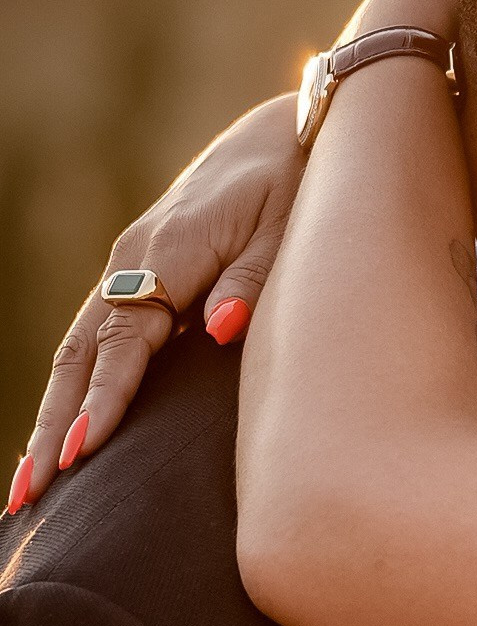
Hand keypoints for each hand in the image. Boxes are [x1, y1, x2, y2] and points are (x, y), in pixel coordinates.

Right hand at [10, 0, 457, 516]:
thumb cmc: (300, 181)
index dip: (103, 399)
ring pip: (78, 351)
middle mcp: (135, 259)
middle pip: (80, 356)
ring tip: (28, 486)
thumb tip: (219, 332)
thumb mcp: (291, 226)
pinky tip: (66, 433)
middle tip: (27, 496)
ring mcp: (132, 265)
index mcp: (168, 252)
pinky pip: (97, 338)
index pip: (125, 340)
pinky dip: (75, 388)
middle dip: (51, 428)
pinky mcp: (142, 272)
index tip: (80, 453)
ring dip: (51, 417)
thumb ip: (254, 281)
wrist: (294, 129)